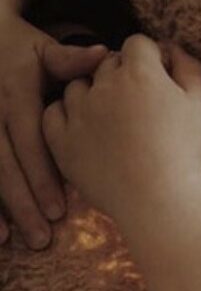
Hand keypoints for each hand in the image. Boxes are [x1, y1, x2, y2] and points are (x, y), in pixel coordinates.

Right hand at [0, 14, 106, 248]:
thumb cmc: (20, 49)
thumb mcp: (43, 49)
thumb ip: (70, 58)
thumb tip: (101, 55)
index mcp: (15, 96)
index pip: (28, 140)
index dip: (41, 174)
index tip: (58, 208)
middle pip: (3, 164)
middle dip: (21, 202)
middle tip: (42, 237)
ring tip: (9, 242)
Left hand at [42, 35, 200, 218]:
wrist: (161, 199)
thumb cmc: (186, 150)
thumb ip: (189, 66)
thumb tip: (174, 49)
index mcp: (140, 72)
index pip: (138, 44)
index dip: (151, 58)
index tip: (160, 77)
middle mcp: (105, 86)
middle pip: (107, 62)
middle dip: (123, 74)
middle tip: (140, 103)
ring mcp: (80, 113)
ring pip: (78, 86)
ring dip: (93, 92)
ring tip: (112, 117)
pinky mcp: (63, 141)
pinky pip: (53, 113)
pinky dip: (66, 114)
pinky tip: (85, 126)